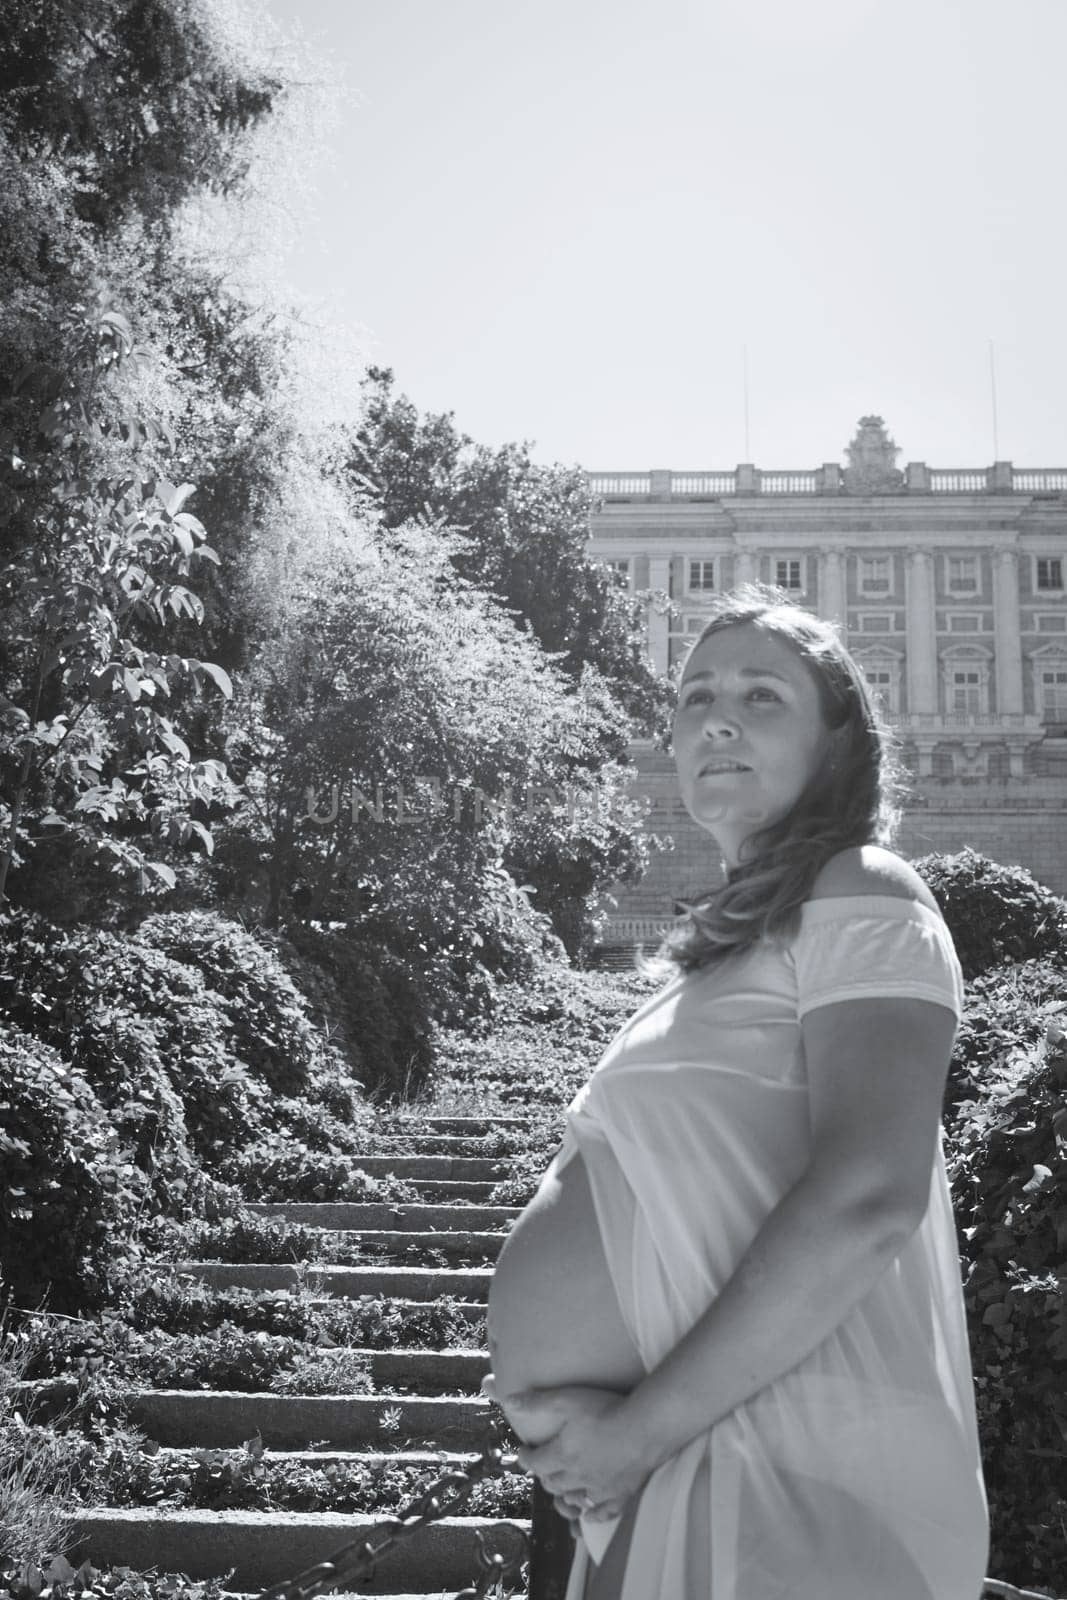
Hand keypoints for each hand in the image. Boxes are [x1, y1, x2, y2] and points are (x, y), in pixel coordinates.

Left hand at [506, 1383, 651, 1521]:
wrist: (645, 1429)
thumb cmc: (605, 1410)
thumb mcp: (566, 1400)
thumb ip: (537, 1403)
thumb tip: (509, 1402)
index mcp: (561, 1456)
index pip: (535, 1462)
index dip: (526, 1457)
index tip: (523, 1451)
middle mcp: (577, 1477)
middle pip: (554, 1483)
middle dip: (545, 1475)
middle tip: (543, 1467)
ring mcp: (599, 1490)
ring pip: (574, 1499)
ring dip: (564, 1494)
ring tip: (562, 1487)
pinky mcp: (620, 1496)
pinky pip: (602, 1512)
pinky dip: (592, 1514)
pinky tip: (589, 1513)